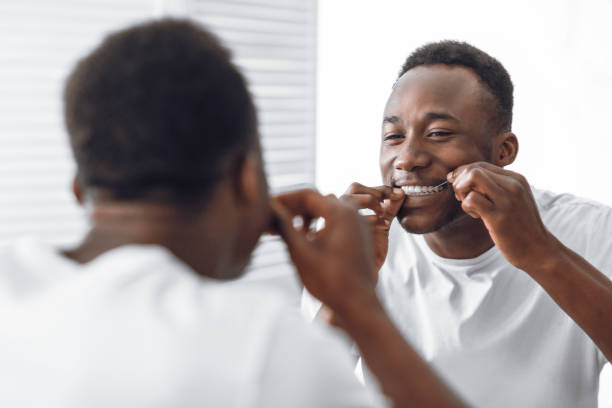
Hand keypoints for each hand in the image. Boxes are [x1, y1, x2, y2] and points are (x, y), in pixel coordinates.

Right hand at [271, 189, 378, 314]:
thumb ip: (284, 227)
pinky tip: (305, 239)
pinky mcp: (359, 236)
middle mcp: (353, 213)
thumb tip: (269, 208)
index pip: (307, 195)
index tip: (268, 207)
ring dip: (305, 217)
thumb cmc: (331, 282)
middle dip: (293, 209)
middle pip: (317, 200)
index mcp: (341, 213)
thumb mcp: (301, 253)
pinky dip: (319, 225)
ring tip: (286, 231)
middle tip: (273, 221)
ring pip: (326, 210)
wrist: (359, 305)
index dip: (284, 199)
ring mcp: (359, 224)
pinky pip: (336, 221)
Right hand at [340, 183, 404, 270]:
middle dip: (374, 191)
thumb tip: (401, 193)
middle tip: (390, 200)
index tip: (398, 193)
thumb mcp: (383, 225)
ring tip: (384, 212)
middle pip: (354, 188)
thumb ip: (390, 208)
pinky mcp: (340, 232)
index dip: (381, 188)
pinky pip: (353, 219)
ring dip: (370, 200)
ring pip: (349, 198)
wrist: (362, 276)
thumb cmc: (369, 250)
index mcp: (348, 207)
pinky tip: (384, 225)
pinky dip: (371, 218)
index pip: (361, 188)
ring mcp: (338, 221)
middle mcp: (340, 211)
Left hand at [448, 162, 556, 270]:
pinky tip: (475, 215)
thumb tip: (461, 176)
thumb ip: (494, 187)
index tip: (460, 187)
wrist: (538, 250)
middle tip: (462, 197)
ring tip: (470, 206)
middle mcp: (513, 185)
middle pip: (474, 169)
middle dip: (460, 182)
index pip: (481, 165)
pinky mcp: (498, 217)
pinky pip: (471, 199)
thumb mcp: (512, 199)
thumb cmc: (519, 225)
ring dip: (462, 192)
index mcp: (516, 179)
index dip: (463, 174)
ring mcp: (506, 200)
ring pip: (472, 178)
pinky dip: (466, 206)